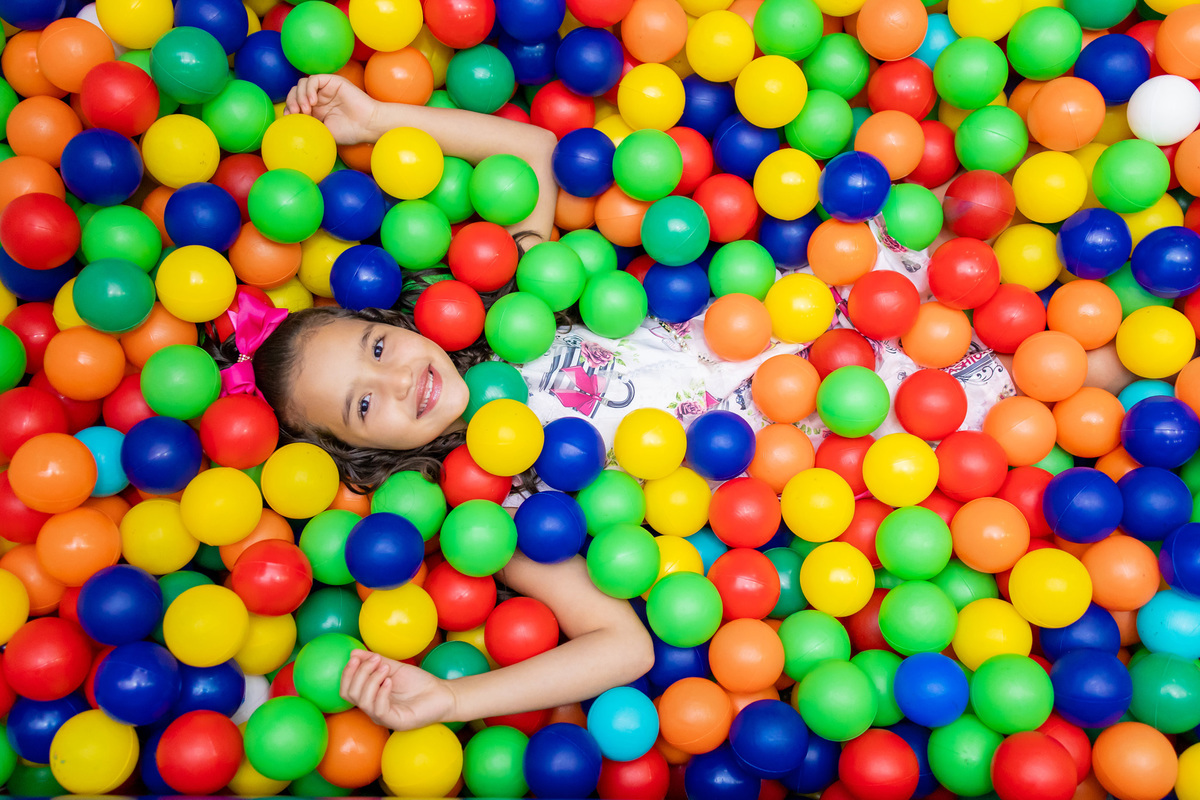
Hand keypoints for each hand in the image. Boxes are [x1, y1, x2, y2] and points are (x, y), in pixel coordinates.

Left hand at [284, 74, 379, 145]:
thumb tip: (288, 123)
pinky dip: (309, 89)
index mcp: (315, 111)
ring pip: (301, 84)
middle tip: (295, 114)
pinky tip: (313, 101)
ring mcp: (325, 89)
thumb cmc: (350, 132)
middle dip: (291, 102)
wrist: (368, 125)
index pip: (294, 104)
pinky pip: (313, 79)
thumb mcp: (323, 132)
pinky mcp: (332, 81)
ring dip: (299, 96)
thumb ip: (308, 125)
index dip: (289, 110)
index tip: (291, 120)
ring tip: (306, 109)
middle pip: (295, 93)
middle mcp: (319, 98)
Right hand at [340, 650, 456, 731]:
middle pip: (350, 694)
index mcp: (370, 697)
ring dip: (371, 680)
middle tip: (374, 660)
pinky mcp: (395, 722)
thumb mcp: (394, 668)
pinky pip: (379, 709)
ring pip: (363, 701)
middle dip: (358, 674)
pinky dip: (381, 692)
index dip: (347, 673)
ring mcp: (383, 717)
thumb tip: (354, 652)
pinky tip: (390, 681)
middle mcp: (373, 708)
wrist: (441, 694)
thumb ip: (374, 661)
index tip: (356, 656)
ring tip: (386, 668)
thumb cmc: (418, 683)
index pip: (346, 689)